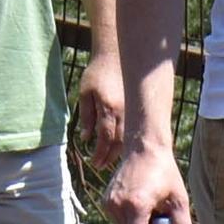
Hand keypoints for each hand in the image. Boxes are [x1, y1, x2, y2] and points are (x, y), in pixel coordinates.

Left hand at [69, 60, 124, 174]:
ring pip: (129, 138)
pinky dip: (127, 141)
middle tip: (100, 166)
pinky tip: (121, 147)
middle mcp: (124, 112)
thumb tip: (85, 138)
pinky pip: (134, 129)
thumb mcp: (85, 93)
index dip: (100, 153)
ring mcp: (133, 110)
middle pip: (119, 142)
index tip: (94, 162)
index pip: (105, 138)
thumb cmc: (97, 73)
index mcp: (109, 108)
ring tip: (108, 160)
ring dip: (119, 152)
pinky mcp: (137, 108)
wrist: (117, 57)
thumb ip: (86, 116)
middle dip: (109, 157)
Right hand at [104, 136, 194, 223]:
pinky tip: (142, 203)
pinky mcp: (106, 200)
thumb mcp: (179, 200)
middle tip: (160, 218)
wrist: (144, 149)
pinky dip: (131, 219)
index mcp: (136, 206)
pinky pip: (119, 220)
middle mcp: (118, 205)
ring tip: (151, 209)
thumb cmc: (164, 172)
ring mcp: (109, 203)